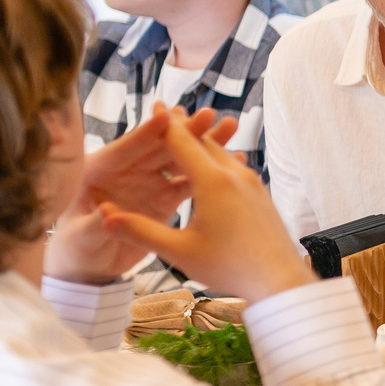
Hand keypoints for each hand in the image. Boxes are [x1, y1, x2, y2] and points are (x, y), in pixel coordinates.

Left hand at [43, 107, 238, 283]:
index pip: (123, 150)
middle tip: (208, 115)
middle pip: (157, 148)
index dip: (144, 134)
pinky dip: (208, 174)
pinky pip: (189, 183)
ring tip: (229, 128)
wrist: (90, 267)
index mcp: (97, 172)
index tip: (165, 116)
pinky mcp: (164, 198)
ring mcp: (147, 183)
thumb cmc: (75, 249)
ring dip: (202, 145)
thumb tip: (106, 213)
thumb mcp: (80, 238)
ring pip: (178, 160)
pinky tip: (233, 161)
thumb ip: (93, 224)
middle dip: (183, 131)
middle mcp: (125, 171)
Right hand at [86, 111, 317, 302]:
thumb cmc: (230, 267)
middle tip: (166, 113)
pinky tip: (212, 168)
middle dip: (182, 128)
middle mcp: (235, 174)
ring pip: (221, 154)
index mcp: (212, 181)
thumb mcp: (178, 252)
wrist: (281, 280)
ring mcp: (252, 183)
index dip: (163, 124)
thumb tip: (104, 217)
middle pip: (203, 142)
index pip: (181, 142)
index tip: (153, 105)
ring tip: (186, 137)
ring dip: (201, 143)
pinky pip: (234, 168)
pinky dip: (217, 160)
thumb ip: (140, 231)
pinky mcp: (261, 194)